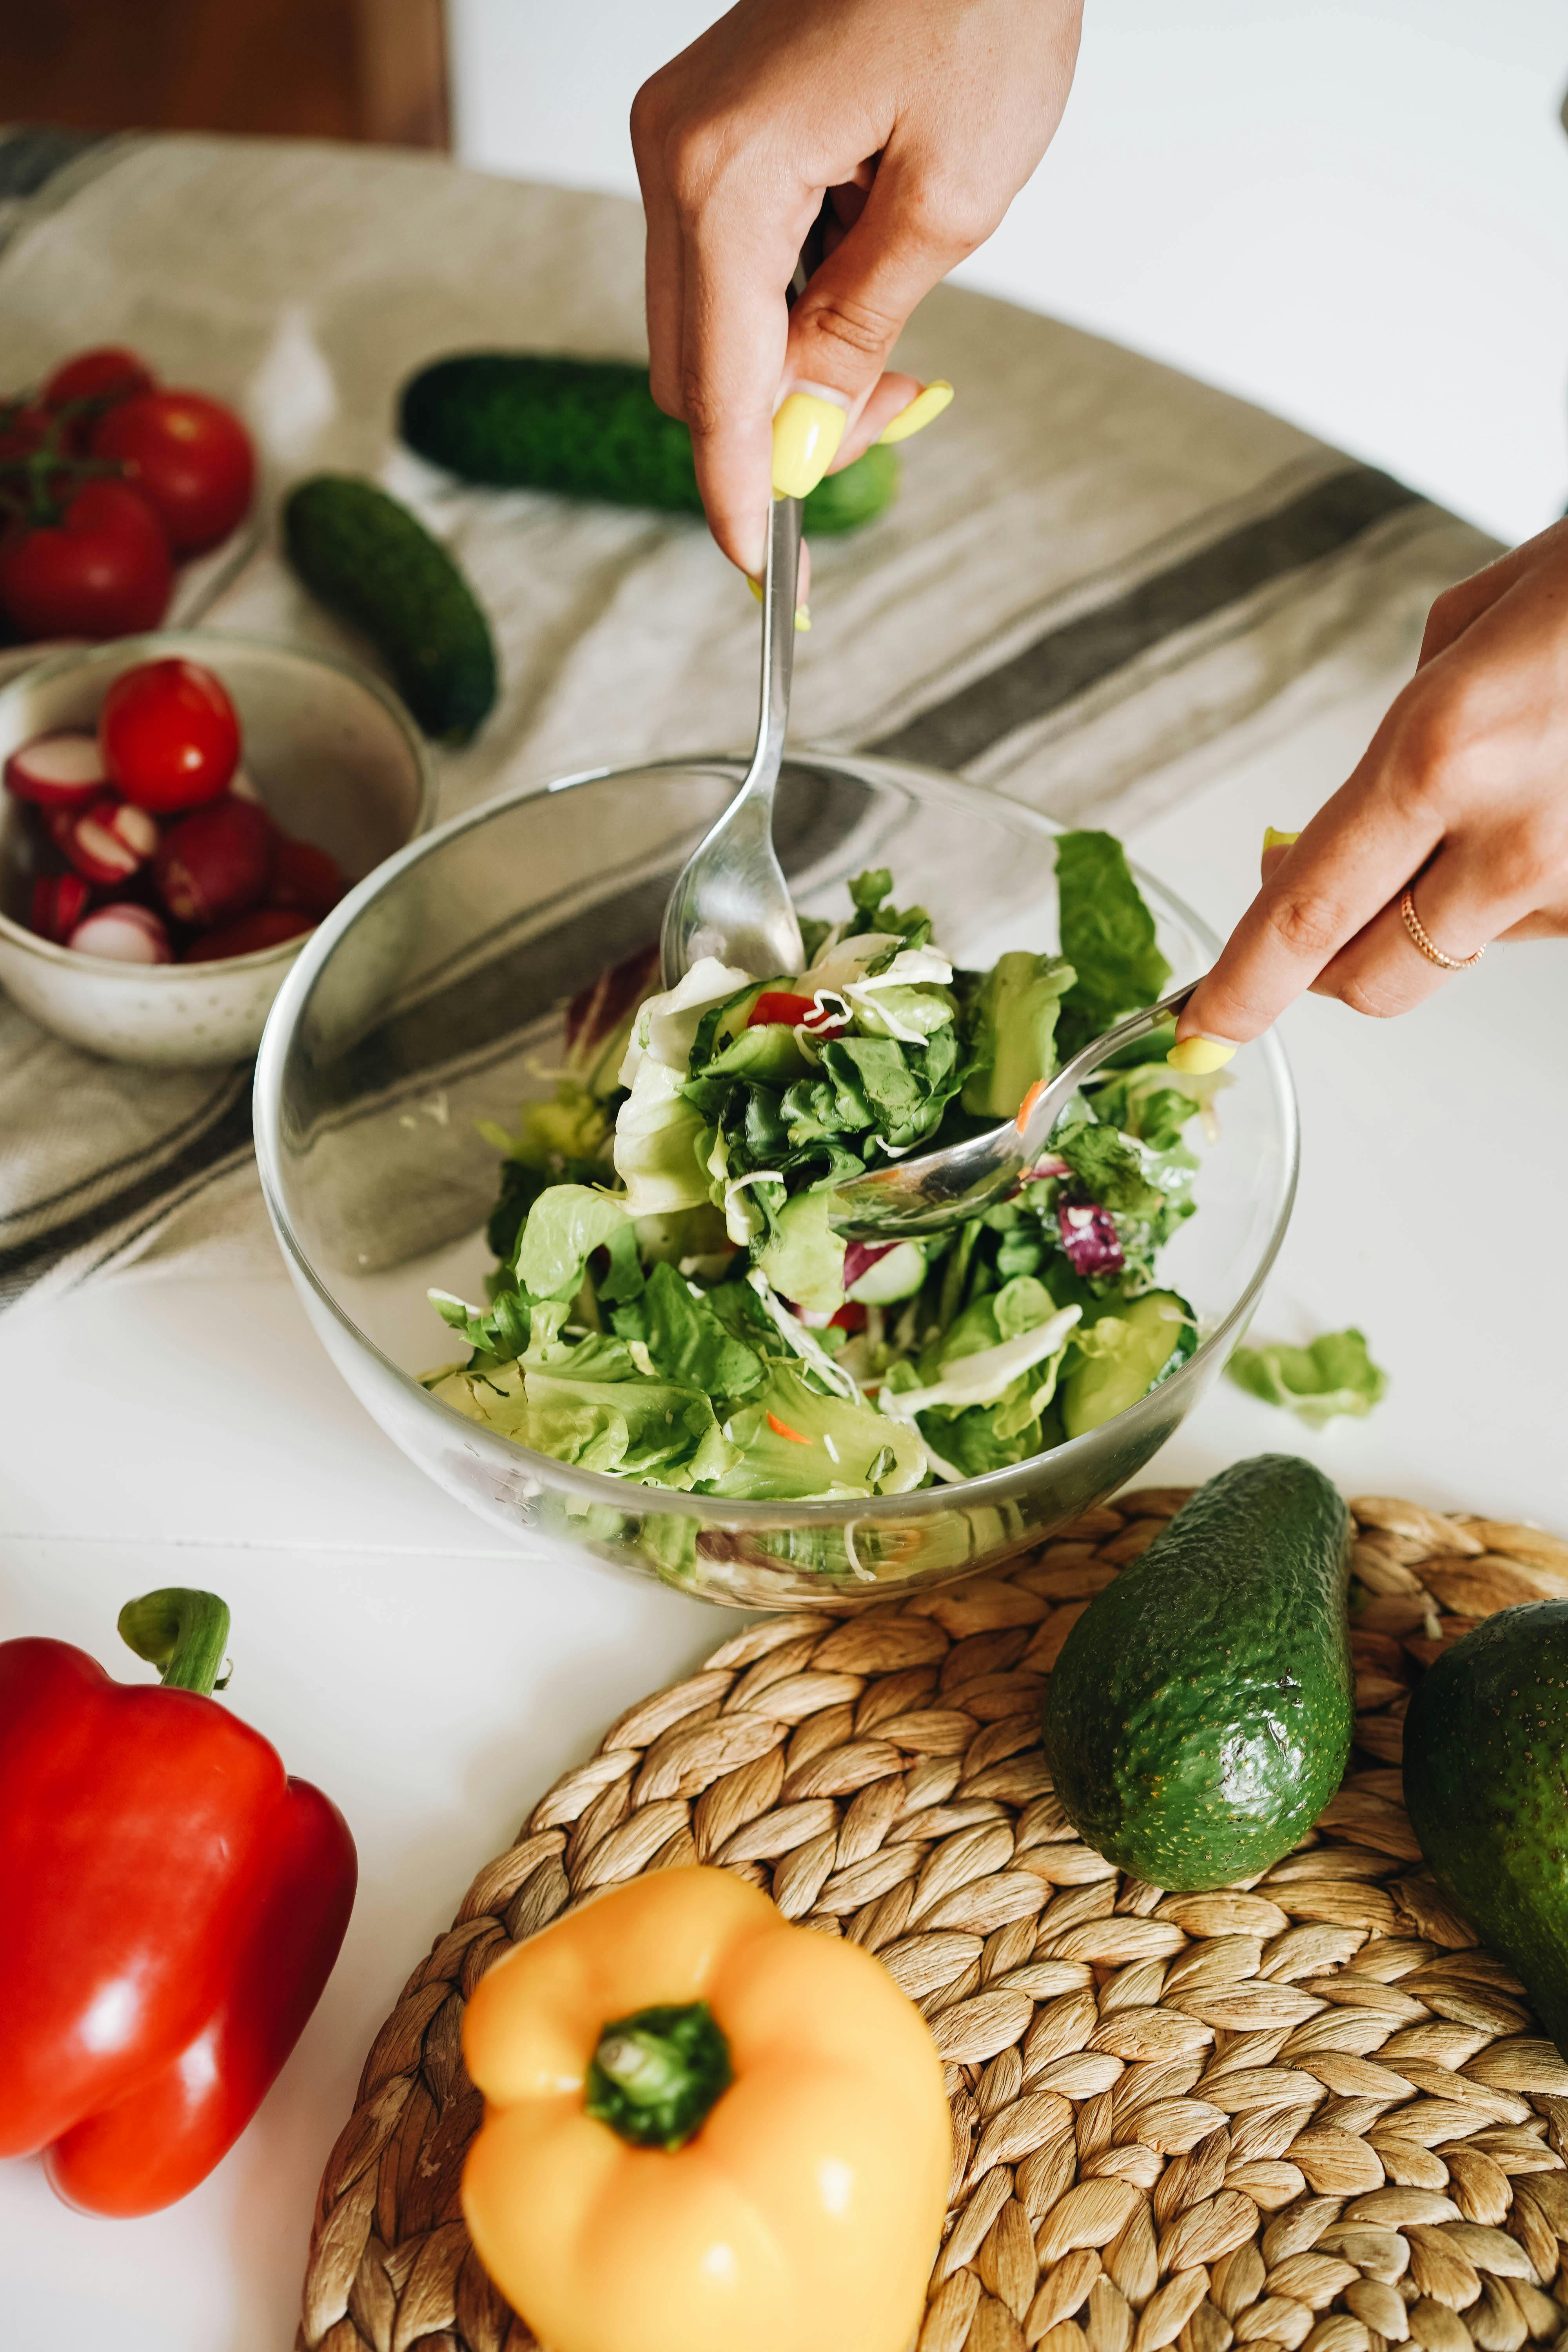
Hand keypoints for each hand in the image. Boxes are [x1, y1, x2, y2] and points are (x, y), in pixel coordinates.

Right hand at [632, 0, 1081, 576]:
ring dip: (787, 369)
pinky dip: (783, 307)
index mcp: (725, 180)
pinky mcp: (703, 132)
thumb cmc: (981, 2)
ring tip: (891, 344)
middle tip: (889, 418)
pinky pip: (721, 265)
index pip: (716, 394)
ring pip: (706, 326)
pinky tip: (860, 275)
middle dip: (781, 429)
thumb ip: (858, 332)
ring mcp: (679, 141)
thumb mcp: (949, 198)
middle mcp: (675, 160)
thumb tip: (801, 442)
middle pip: (694, 372)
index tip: (767, 580)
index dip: (742, 498)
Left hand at [1175, 518, 1567, 1062]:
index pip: (1308, 914)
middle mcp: (1508, 836)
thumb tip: (1329, 836)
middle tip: (1314, 923)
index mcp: (1438, 754)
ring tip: (1485, 807)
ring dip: (1434, 912)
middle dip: (1325, 969)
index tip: (1203, 1028)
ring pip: (1458, 953)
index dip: (1244, 988)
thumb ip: (1391, 746)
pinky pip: (1535, 925)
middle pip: (1373, 976)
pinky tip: (1547, 808)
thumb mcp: (1470, 629)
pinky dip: (1513, 889)